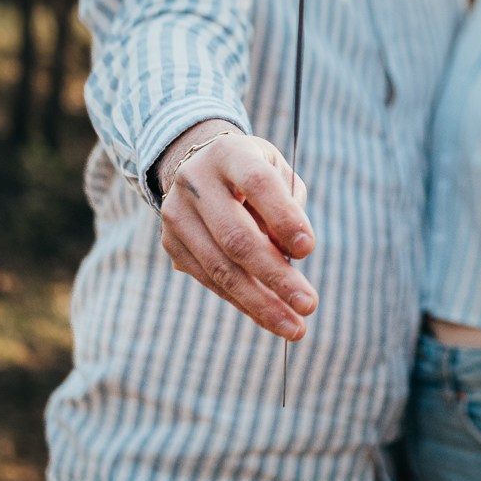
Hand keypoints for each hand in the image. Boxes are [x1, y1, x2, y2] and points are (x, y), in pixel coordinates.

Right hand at [153, 120, 317, 339]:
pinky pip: (210, 280)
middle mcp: (196, 181)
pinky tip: (269, 317)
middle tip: (309, 305)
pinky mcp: (171, 244)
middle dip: (276, 276)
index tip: (309, 250)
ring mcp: (177, 214)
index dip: (283, 217)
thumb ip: (288, 208)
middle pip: (236, 236)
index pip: (258, 183)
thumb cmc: (254, 174)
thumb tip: (287, 260)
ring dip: (260, 303)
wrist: (199, 167)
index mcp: (230, 153)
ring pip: (220, 267)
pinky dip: (242, 302)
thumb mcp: (277, 173)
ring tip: (294, 327)